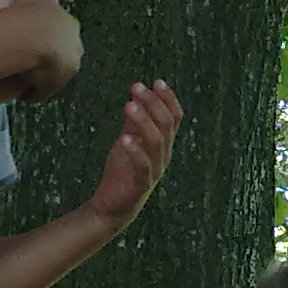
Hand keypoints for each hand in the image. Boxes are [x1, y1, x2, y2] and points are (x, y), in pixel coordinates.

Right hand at [11, 0, 83, 100]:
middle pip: (62, 57)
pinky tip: (23, 91)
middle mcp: (74, 49)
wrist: (29, 37)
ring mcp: (67, 69)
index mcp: (71, 27)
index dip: (47, 38)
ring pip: (53, 76)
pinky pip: (44, 92)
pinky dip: (35, 92)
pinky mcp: (56, 84)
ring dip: (41, 78)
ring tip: (24, 78)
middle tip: (29, 62)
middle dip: (49, 61)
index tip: (34, 41)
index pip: (62, 35)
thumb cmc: (30, 11)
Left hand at [87, 79, 180, 229]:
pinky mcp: (141, 184)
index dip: (168, 99)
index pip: (174, 117)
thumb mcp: (128, 141)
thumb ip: (134, 122)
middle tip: (137, 87)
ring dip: (143, 121)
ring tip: (128, 105)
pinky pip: (143, 166)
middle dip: (153, 104)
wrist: (113, 206)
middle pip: (167, 125)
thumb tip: (136, 95)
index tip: (157, 81)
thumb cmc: (123, 172)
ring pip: (157, 142)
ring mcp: (154, 170)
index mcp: (163, 144)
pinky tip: (124, 138)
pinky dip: (135, 151)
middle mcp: (164, 155)